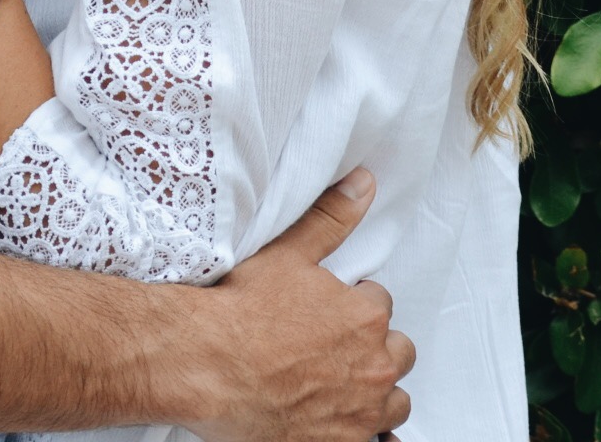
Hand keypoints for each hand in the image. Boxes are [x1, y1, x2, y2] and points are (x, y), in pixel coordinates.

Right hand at [187, 170, 414, 441]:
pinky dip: (356, 430)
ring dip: (377, 393)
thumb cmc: (241, 312)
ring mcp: (358, 414)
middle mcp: (372, 368)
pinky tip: (333, 420)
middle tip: (335, 350)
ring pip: (394, 404)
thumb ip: (333, 218)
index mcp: (366, 318)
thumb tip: (365, 183)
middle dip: (374, 349)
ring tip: (342, 386)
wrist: (203, 366)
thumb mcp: (289, 253)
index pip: (380, 306)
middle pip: (397, 354)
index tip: (328, 314)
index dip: (354, 307)